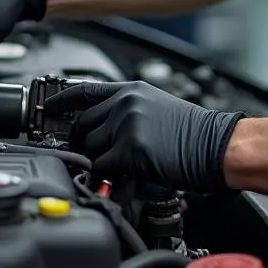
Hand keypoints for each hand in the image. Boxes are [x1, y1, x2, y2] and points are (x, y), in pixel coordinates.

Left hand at [43, 80, 243, 192]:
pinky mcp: (130, 150)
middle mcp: (126, 103)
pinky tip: (128, 176)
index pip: (86, 90)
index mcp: (132, 90)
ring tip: (124, 168)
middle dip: (84, 144)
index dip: (62, 100)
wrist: (219, 146)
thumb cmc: (196, 134)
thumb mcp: (158, 109)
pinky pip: (103, 168)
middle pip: (83, 125)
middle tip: (96, 157)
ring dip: (102, 162)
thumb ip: (127, 114)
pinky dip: (110, 177)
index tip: (48, 108)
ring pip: (91, 149)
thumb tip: (102, 133)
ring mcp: (126, 125)